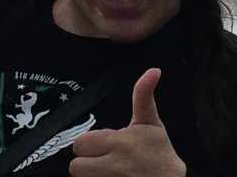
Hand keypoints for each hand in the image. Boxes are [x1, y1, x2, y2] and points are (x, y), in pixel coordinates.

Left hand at [70, 69, 185, 176]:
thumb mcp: (151, 124)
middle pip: (75, 166)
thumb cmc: (160, 154)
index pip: (80, 143)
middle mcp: (113, 167)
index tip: (102, 145)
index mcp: (120, 143)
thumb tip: (154, 70)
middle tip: (101, 161)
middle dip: (86, 163)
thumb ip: (143, 96)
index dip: (88, 144)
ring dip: (90, 176)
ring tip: (105, 172)